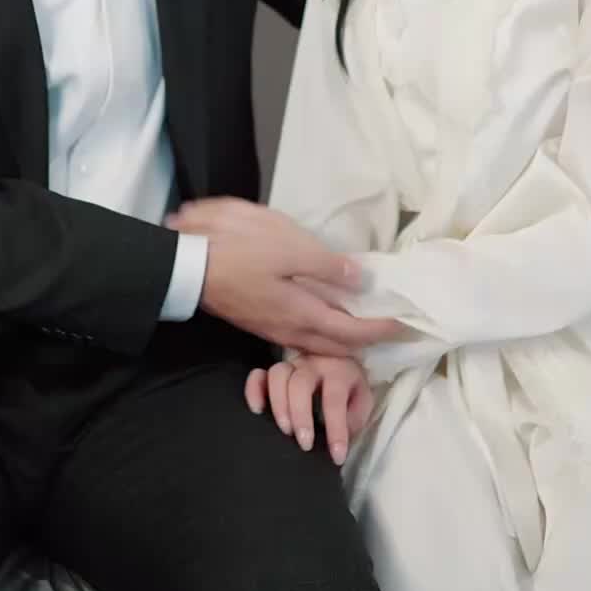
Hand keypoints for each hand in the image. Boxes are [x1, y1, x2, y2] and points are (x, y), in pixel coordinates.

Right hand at [167, 197, 402, 357]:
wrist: (184, 264)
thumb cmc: (238, 248)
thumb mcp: (287, 246)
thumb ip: (326, 265)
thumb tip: (360, 279)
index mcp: (301, 312)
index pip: (351, 331)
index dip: (379, 330)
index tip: (405, 327)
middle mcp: (288, 327)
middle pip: (334, 344)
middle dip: (364, 341)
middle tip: (388, 330)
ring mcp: (269, 326)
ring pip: (315, 341)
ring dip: (341, 337)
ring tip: (360, 324)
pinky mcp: (255, 318)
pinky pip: (299, 333)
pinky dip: (319, 330)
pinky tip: (321, 314)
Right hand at [244, 355, 374, 466]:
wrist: (340, 364)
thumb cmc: (349, 389)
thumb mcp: (362, 401)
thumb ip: (354, 419)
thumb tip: (337, 438)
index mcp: (338, 370)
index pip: (334, 399)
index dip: (336, 430)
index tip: (336, 457)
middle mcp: (313, 363)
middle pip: (300, 384)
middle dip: (301, 416)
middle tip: (304, 444)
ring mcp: (292, 364)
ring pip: (277, 375)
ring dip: (278, 405)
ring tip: (285, 430)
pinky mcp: (275, 370)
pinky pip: (258, 375)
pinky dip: (254, 390)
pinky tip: (258, 411)